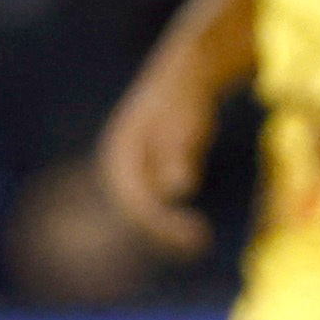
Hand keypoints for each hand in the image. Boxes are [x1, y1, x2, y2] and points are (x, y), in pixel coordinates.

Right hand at [94, 65, 219, 257]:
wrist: (185, 75)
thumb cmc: (186, 98)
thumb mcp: (185, 122)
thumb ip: (179, 153)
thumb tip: (178, 189)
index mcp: (121, 154)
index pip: (134, 200)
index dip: (161, 223)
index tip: (194, 236)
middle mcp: (120, 164)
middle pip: (135, 209)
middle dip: (163, 231)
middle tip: (198, 245)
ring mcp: (132, 168)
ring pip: (143, 208)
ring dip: (166, 230)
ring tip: (197, 244)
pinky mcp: (147, 171)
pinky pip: (153, 203)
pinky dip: (170, 219)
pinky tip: (193, 232)